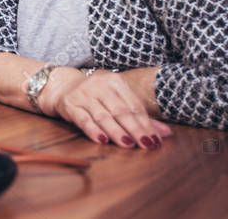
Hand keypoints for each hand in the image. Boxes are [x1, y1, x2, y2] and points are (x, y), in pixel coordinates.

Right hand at [40, 68, 171, 148]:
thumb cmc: (96, 96)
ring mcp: (83, 95)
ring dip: (116, 131)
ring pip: (103, 116)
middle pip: (120, 110)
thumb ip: (139, 116)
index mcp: (115, 82)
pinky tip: (102, 139)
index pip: (134, 105)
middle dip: (135, 128)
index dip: (145, 123)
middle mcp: (99, 86)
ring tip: (128, 144)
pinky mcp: (70, 105)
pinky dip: (92, 130)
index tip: (155, 140)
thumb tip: (165, 134)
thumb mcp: (117, 100)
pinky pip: (83, 119)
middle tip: (146, 144)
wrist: (62, 86)